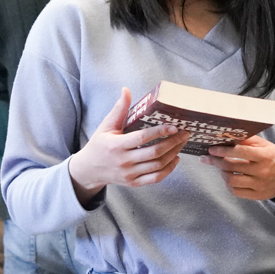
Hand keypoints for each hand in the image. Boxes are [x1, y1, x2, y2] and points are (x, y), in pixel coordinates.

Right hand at [67, 88, 189, 205]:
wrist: (89, 169)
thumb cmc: (99, 144)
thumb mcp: (106, 126)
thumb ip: (119, 110)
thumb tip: (126, 90)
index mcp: (116, 145)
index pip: (142, 138)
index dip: (159, 132)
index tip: (174, 126)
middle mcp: (124, 161)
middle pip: (154, 153)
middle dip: (173, 142)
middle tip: (184, 133)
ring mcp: (129, 174)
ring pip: (157, 166)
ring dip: (173, 154)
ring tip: (182, 143)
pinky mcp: (134, 183)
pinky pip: (155, 178)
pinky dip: (168, 169)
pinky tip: (175, 159)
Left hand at [202, 136, 274, 202]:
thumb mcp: (266, 146)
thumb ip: (249, 141)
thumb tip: (228, 136)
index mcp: (265, 156)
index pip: (240, 152)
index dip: (223, 150)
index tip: (212, 149)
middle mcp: (262, 171)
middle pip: (232, 167)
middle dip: (216, 161)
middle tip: (207, 157)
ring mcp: (259, 185)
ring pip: (232, 181)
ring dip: (222, 173)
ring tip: (220, 167)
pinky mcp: (257, 196)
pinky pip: (236, 192)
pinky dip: (229, 184)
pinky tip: (228, 177)